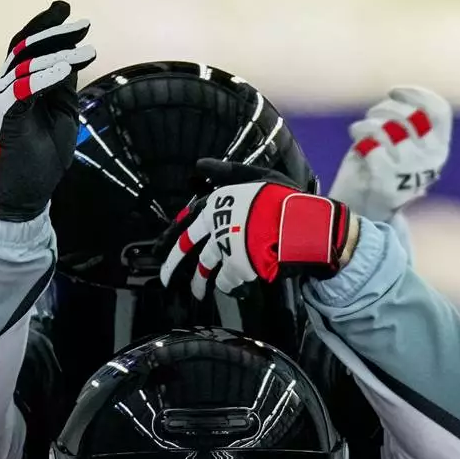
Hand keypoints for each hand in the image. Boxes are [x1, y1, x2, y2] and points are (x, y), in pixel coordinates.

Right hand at [0, 1, 96, 220]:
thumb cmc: (40, 159)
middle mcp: (5, 90)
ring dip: (57, 55)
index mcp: (19, 87)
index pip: (29, 48)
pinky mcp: (0, 121)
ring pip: (23, 67)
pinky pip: (19, 92)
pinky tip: (64, 69)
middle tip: (81, 24)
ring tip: (85, 49)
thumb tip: (72, 55)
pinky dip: (42, 78)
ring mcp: (0, 104)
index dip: (48, 28)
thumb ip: (62, 85)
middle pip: (24, 49)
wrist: (23, 196)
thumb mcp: (62, 113)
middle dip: (54, 33)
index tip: (70, 12)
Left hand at [159, 159, 355, 299]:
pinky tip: (228, 290)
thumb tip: (200, 165)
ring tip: (196, 293)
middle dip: (173, 263)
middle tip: (164, 278)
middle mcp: (217, 227)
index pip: (189, 219)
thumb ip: (227, 173)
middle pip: (189, 247)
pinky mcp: (238, 269)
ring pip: (206, 268)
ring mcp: (226, 249)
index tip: (161, 245)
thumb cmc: (280, 197)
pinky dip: (227, 285)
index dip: (174, 233)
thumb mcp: (256, 176)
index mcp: (217, 204)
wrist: (298, 224)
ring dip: (199, 283)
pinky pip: (228, 281)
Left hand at [328, 86, 451, 222]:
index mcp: (440, 149)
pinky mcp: (387, 184)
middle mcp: (430, 161)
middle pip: (409, 115)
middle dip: (384, 109)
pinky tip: (357, 146)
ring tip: (359, 130)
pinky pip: (372, 147)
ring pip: (388, 130)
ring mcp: (409, 173)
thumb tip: (401, 94)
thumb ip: (409, 122)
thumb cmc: (382, 169)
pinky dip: (361, 142)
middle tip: (372, 115)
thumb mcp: (403, 143)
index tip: (394, 91)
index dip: (415, 94)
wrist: (364, 209)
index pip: (439, 111)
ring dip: (368, 124)